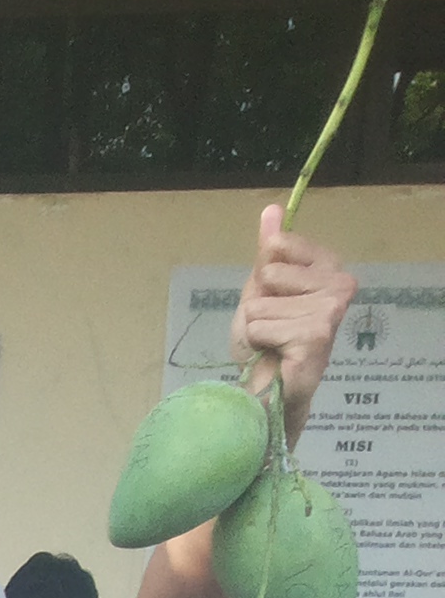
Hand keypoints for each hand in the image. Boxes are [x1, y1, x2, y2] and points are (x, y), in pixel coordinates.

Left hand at [234, 203, 355, 436]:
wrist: (268, 387)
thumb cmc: (268, 341)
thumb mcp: (261, 290)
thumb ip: (268, 252)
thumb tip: (272, 210)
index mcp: (329, 269)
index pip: (279, 245)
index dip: (263, 276)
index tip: (275, 299)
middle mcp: (340, 285)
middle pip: (268, 274)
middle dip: (257, 304)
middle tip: (273, 327)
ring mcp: (331, 310)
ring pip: (259, 304)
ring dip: (256, 327)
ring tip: (274, 342)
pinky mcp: (316, 335)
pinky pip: (259, 326)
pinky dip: (256, 342)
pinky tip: (276, 353)